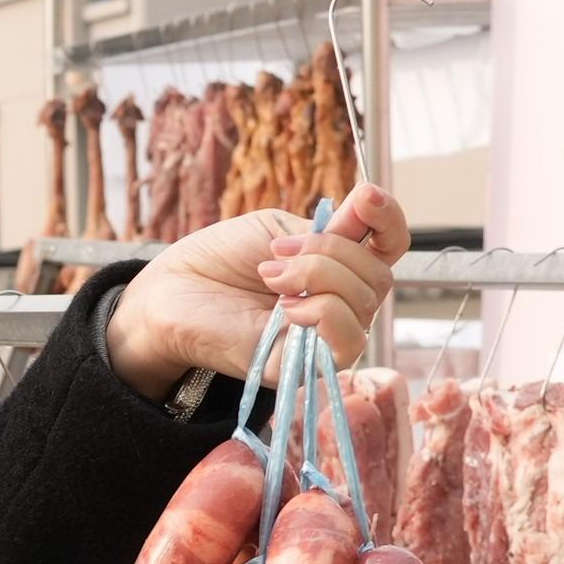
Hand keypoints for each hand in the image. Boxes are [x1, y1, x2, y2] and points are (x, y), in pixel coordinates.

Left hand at [104, 186, 406, 393]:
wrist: (173, 292)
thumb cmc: (220, 260)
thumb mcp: (278, 228)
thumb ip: (329, 228)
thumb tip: (367, 214)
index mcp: (338, 264)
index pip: (390, 244)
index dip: (389, 218)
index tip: (365, 198)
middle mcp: (342, 301)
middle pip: (377, 273)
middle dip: (330, 252)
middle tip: (276, 254)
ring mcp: (328, 335)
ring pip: (366, 300)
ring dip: (318, 276)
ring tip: (270, 278)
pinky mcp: (310, 365)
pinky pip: (350, 339)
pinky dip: (323, 313)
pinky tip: (285, 310)